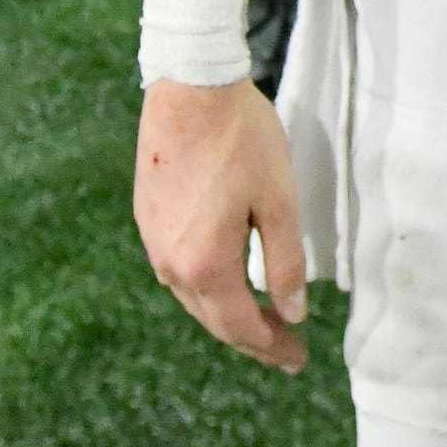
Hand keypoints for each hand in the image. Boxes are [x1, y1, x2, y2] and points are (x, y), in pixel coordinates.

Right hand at [134, 77, 307, 372]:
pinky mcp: (147, 218)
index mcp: (205, 265)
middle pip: (214, 320)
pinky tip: (227, 280)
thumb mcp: (279, 201)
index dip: (272, 348)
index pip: (242, 327)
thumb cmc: (242, 140)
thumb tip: (293, 314)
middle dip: (252, 338)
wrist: (189, 86)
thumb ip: (286, 263)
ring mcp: (153, 241)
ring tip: (262, 320)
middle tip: (285, 350)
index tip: (299, 360)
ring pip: (194, 297)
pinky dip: (207, 287)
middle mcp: (170, 264)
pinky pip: (179, 270)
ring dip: (228, 314)